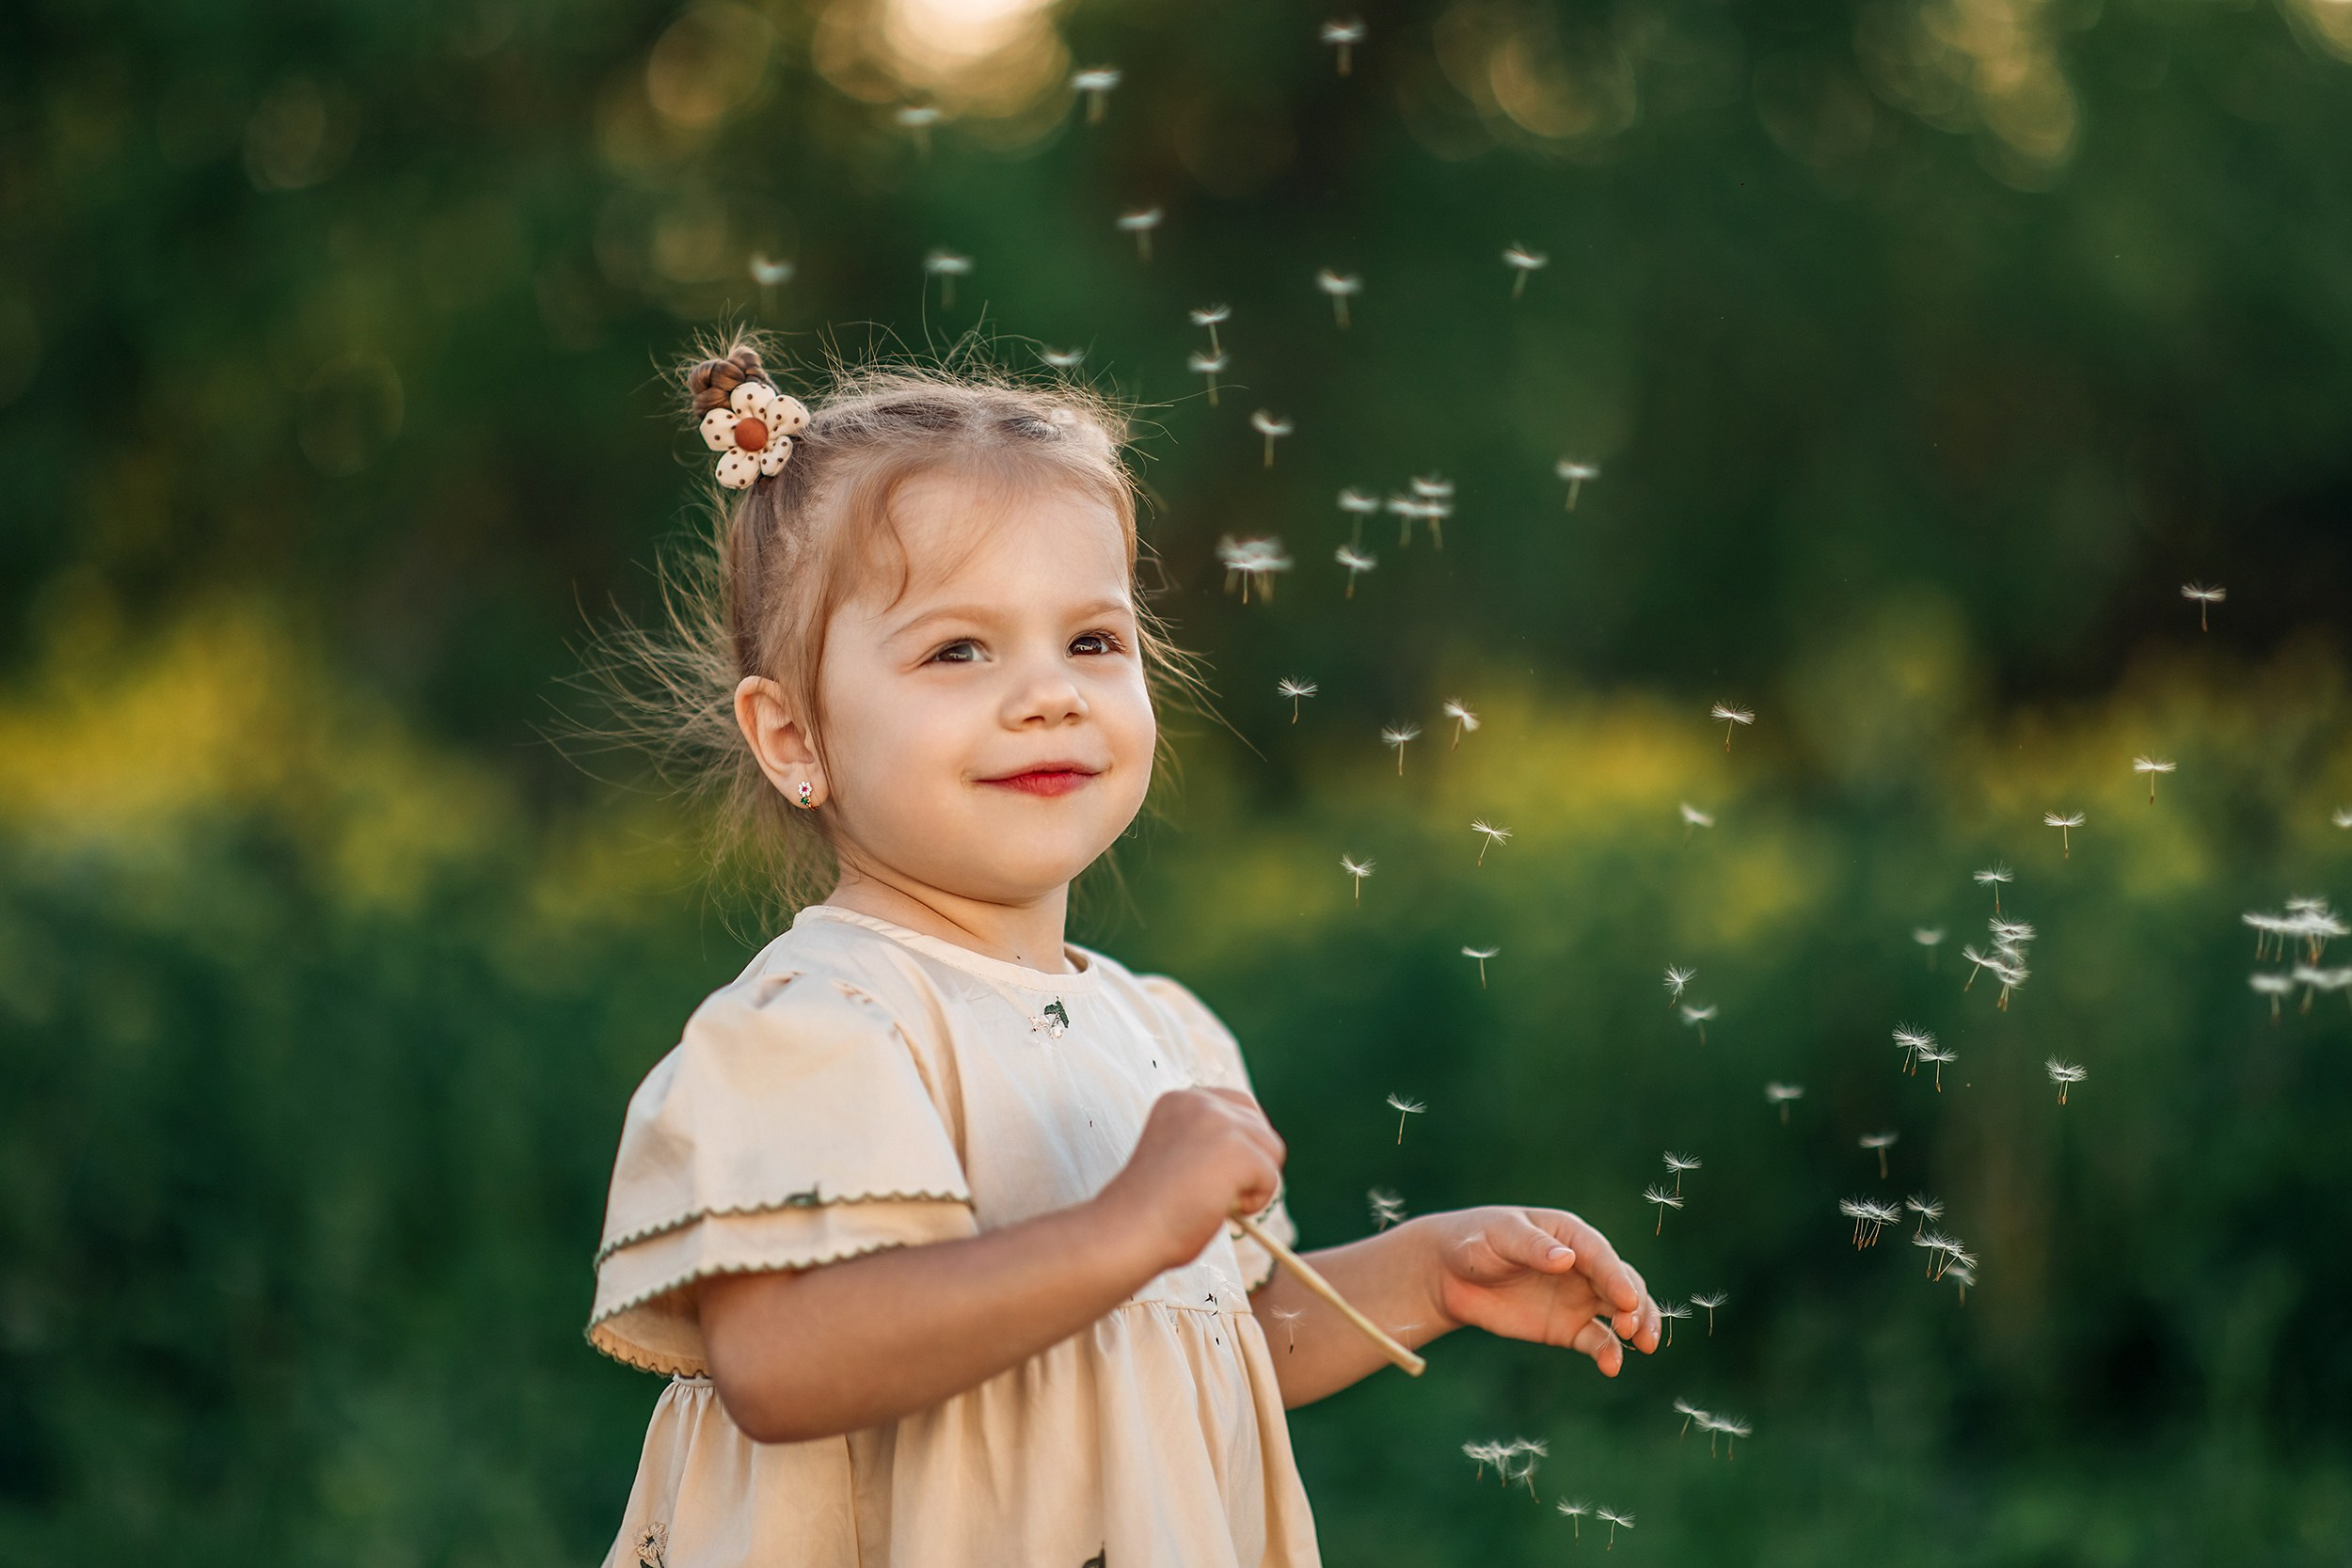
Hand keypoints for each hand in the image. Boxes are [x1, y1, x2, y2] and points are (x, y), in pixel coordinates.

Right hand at [1095, 1087, 1285, 1275]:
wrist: (1128, 1230)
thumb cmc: (1148, 1210)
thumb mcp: (1177, 1158)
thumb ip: (1207, 1145)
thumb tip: (1255, 1158)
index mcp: (1179, 1100)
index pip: (1237, 1105)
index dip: (1241, 1141)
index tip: (1225, 1170)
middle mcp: (1200, 1101)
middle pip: (1260, 1124)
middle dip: (1253, 1160)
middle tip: (1225, 1192)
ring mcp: (1219, 1122)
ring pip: (1271, 1150)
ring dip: (1254, 1182)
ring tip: (1217, 1203)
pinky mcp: (1236, 1149)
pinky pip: (1271, 1178)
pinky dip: (1255, 1202)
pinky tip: (1220, 1211)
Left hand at [1420, 1207, 1660, 1375]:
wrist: (1451, 1275)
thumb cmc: (1475, 1242)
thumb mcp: (1498, 1237)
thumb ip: (1531, 1246)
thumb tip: (1566, 1258)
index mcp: (1569, 1235)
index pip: (1601, 1255)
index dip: (1616, 1277)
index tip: (1628, 1300)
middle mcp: (1583, 1266)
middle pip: (1622, 1283)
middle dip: (1636, 1304)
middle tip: (1632, 1328)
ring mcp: (1579, 1297)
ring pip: (1620, 1311)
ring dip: (1636, 1326)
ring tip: (1640, 1345)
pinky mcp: (1567, 1327)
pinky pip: (1596, 1340)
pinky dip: (1608, 1352)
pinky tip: (1611, 1365)